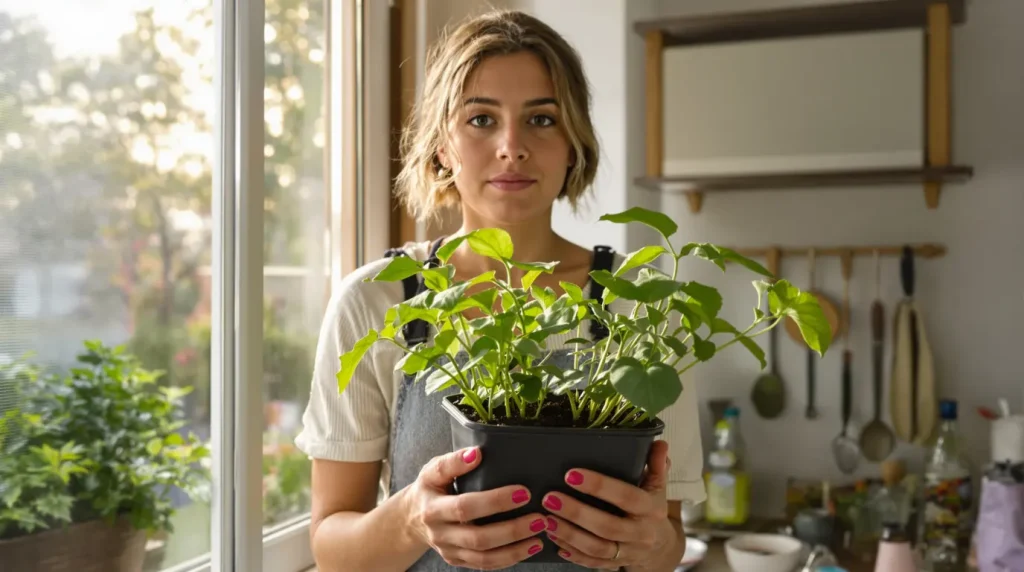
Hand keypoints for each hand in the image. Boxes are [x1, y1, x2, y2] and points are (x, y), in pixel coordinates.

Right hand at [404, 446, 546, 569]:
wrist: (411, 518)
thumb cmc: (430, 488)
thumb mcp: (433, 470)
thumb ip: (452, 462)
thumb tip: (476, 453)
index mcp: (434, 508)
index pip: (466, 506)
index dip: (495, 501)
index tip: (524, 492)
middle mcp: (440, 533)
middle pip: (478, 538)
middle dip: (512, 530)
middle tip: (539, 518)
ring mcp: (449, 550)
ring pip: (484, 558)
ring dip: (515, 549)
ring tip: (539, 537)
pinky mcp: (458, 560)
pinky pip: (485, 565)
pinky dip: (509, 559)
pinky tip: (529, 548)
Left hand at [542, 440, 677, 569]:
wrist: (660, 548)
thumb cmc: (651, 510)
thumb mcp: (657, 487)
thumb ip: (655, 464)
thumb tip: (659, 443)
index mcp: (651, 509)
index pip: (627, 496)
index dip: (600, 486)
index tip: (571, 475)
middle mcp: (641, 534)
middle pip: (607, 526)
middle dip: (577, 513)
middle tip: (550, 498)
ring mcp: (627, 553)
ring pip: (596, 548)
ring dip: (569, 534)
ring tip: (547, 519)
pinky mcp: (614, 565)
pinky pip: (591, 562)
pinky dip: (571, 552)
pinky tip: (553, 539)